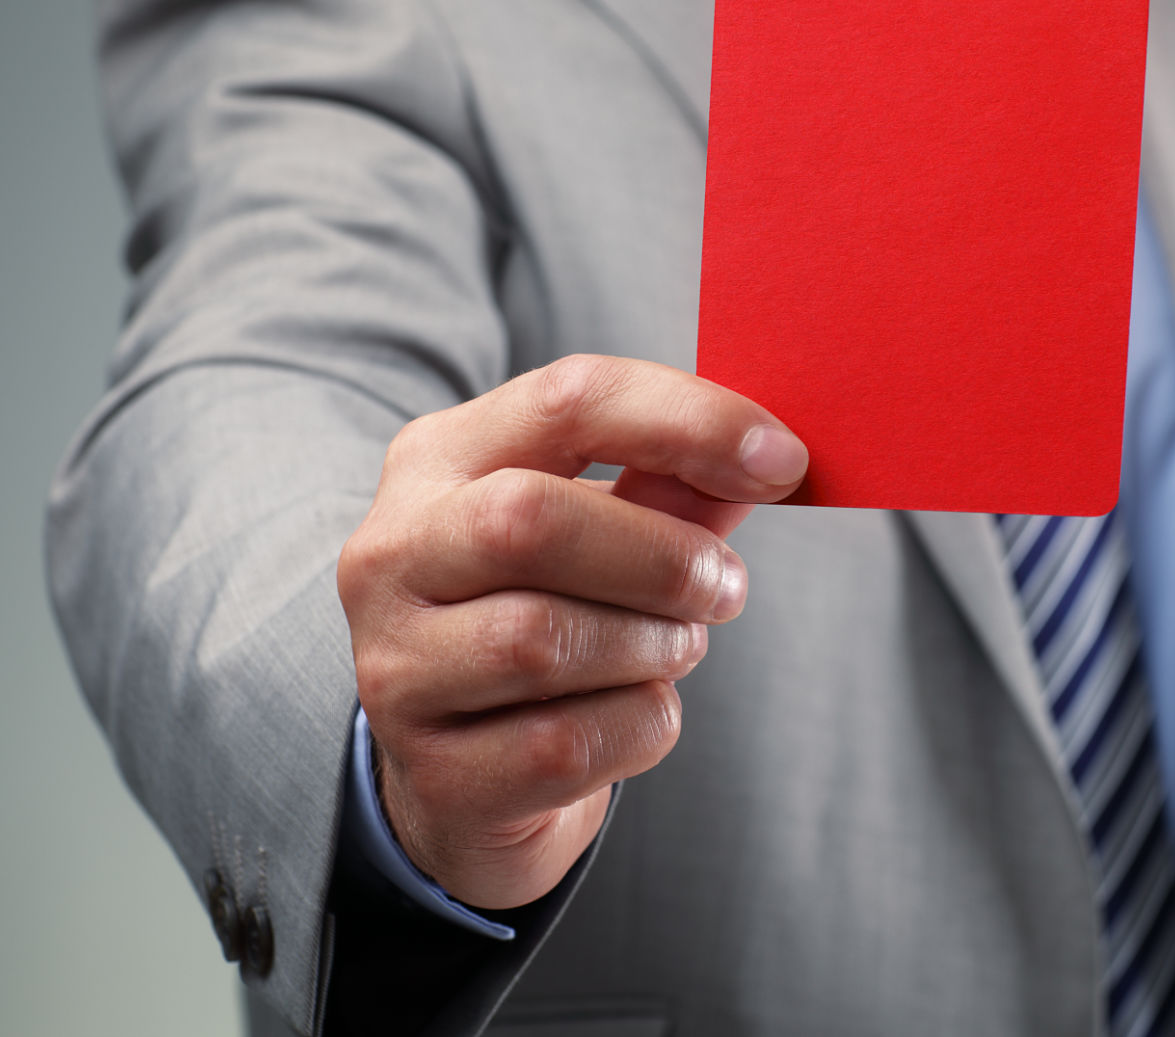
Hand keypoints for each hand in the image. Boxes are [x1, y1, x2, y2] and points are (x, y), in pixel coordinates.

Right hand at [336, 355, 808, 910]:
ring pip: (544, 641)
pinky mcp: (434, 772)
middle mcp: (392, 553)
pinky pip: (568, 743)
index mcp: (438, 459)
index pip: (567, 400)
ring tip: (673, 646)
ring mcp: (396, 667)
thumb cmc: (552, 612)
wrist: (472, 774)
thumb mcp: (604, 530)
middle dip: (661, 555)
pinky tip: (632, 712)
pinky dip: (638, 727)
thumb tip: (765, 459)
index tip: (782, 460)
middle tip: (725, 585)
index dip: (689, 420)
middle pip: (530, 521)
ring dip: (652, 646)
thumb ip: (673, 487)